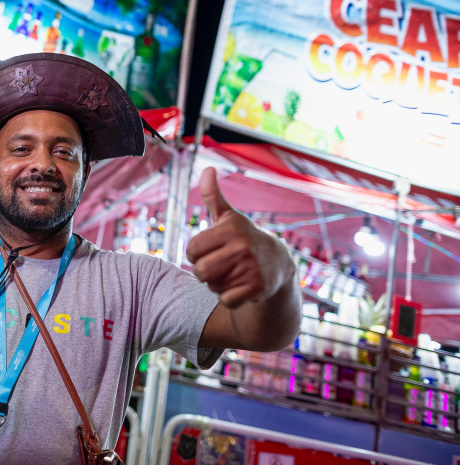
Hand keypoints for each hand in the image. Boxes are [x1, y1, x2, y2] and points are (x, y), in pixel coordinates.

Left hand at [186, 167, 294, 308]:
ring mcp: (251, 268)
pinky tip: (241, 286)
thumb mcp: (228, 217)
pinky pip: (226, 300)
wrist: (278, 264)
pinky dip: (229, 298)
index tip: (210, 250)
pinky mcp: (258, 289)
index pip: (192, 249)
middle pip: (199, 271)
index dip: (196, 253)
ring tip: (232, 273)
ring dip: (217, 284)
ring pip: (212, 287)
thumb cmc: (242, 239)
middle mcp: (242, 246)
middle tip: (220, 265)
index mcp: (231, 228)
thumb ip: (213, 195)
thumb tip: (207, 170)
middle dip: (204, 272)